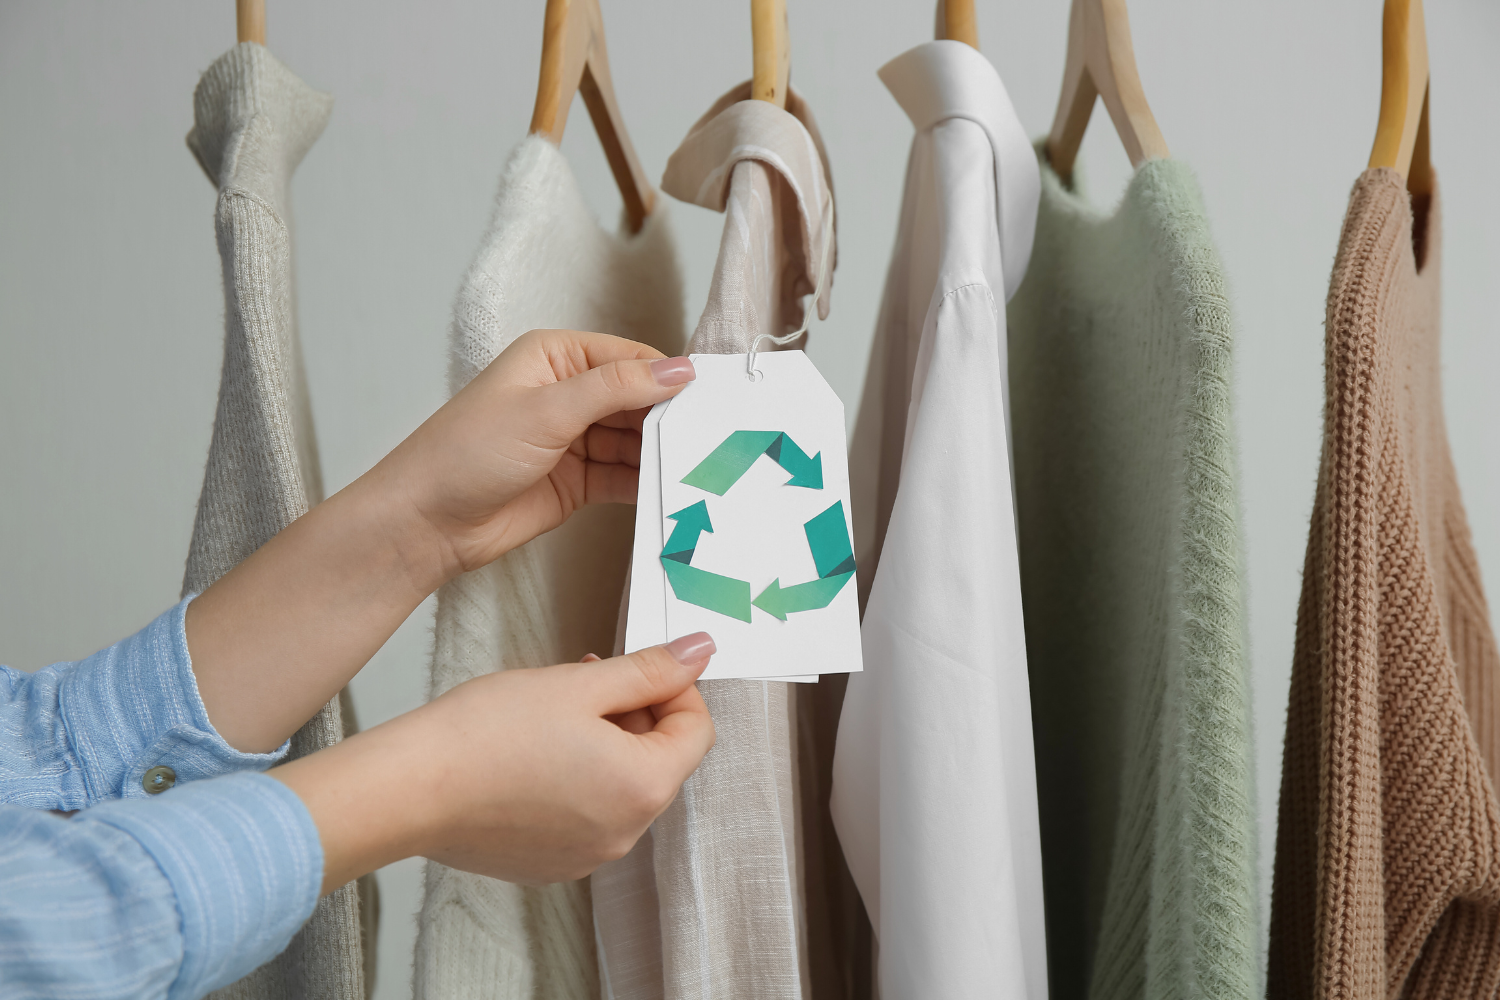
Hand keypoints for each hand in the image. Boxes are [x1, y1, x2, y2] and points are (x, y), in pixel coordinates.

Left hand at [186, 329, 694, 753]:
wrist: (425, 524)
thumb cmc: (464, 454)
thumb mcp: (545, 411)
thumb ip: (615, 388)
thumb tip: (677, 368)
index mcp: (556, 357)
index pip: (631, 358)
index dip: (672, 377)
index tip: (715, 398)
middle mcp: (567, 393)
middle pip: (639, 400)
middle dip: (673, 419)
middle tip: (719, 438)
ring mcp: (573, 438)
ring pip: (635, 441)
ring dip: (664, 455)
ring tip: (705, 469)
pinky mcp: (576, 480)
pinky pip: (624, 475)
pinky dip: (648, 482)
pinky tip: (675, 491)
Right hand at [270, 634, 717, 889]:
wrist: (409, 789)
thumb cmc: (486, 734)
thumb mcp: (579, 684)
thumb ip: (650, 669)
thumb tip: (702, 651)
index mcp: (643, 788)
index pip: (696, 730)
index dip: (674, 688)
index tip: (637, 665)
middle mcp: (625, 833)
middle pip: (659, 760)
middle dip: (634, 712)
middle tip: (586, 678)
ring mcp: (587, 857)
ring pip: (620, 785)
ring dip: (604, 742)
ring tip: (552, 711)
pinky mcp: (550, 864)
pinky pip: (585, 814)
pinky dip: (574, 778)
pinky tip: (530, 752)